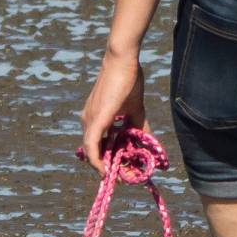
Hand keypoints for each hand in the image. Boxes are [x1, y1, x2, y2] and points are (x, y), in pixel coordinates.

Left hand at [77, 41, 149, 169]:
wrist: (123, 61)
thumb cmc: (128, 80)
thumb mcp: (135, 109)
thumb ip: (139, 127)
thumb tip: (149, 142)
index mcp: (95, 118)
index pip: (98, 144)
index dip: (108, 159)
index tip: (122, 168)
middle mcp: (88, 120)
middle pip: (95, 151)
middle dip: (109, 165)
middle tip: (124, 175)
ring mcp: (90, 119)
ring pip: (92, 151)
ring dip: (106, 165)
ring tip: (120, 174)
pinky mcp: (96, 119)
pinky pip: (92, 145)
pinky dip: (97, 160)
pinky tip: (104, 171)